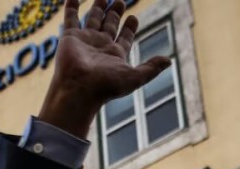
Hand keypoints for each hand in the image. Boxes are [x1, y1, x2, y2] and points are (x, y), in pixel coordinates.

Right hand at [37, 0, 170, 137]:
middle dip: (115, 14)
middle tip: (120, 2)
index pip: (125, 38)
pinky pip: (71, 18)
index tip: (134, 18)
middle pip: (110, 26)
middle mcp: (101, 46)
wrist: (79, 89)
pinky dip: (72, 7)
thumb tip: (168, 61)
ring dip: (98, 8)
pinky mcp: (71, 37)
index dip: (129, 28)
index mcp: (116, 55)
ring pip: (93, 19)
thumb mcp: (134, 77)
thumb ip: (151, 68)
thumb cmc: (106, 86)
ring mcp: (86, 41)